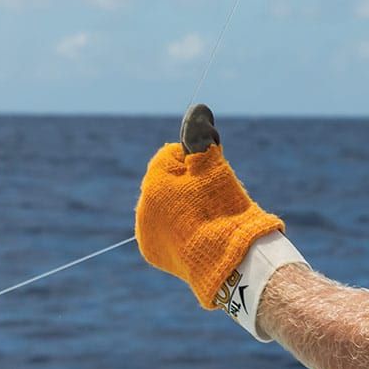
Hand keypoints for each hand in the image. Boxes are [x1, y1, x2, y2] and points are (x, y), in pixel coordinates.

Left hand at [134, 137, 283, 307]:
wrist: (227, 259)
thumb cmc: (222, 207)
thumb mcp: (214, 165)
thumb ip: (200, 135)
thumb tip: (197, 109)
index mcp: (153, 182)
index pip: (172, 155)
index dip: (195, 161)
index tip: (211, 176)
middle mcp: (142, 206)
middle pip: (166, 181)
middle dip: (185, 184)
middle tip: (212, 198)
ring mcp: (146, 232)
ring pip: (163, 205)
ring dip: (180, 205)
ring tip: (206, 217)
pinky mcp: (152, 252)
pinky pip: (163, 229)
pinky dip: (176, 227)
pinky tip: (195, 232)